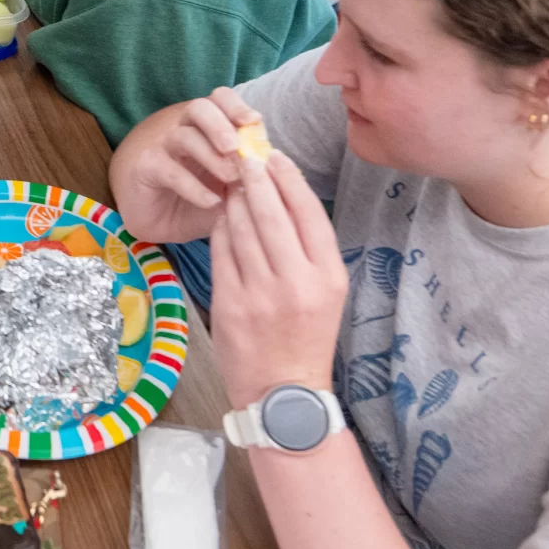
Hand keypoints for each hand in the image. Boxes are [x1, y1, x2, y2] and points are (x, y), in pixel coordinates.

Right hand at [119, 87, 256, 238]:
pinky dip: (193, 186)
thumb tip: (277, 170)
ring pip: (184, 136)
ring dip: (211, 155)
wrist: (156, 219)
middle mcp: (184, 130)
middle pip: (199, 108)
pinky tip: (211, 201)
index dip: (237, 106)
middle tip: (236, 149)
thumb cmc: (197, 198)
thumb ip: (248, 176)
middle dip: (221, 125)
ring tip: (231, 177)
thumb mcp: (229, 188)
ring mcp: (163, 147)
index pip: (219, 99)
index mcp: (207, 127)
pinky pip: (168, 169)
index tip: (255, 123)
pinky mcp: (146, 168)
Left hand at [210, 149, 346, 409]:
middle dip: (256, 180)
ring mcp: (260, 293)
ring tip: (233, 184)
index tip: (276, 158)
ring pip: (242, 229)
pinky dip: (221, 229)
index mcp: (328, 276)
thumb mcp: (327, 291)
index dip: (290, 179)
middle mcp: (296, 281)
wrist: (283, 391)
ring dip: (235, 200)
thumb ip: (310, 249)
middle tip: (246, 159)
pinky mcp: (230, 304)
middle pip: (272, 214)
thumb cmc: (307, 337)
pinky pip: (221, 253)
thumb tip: (285, 195)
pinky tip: (221, 216)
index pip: (309, 213)